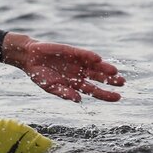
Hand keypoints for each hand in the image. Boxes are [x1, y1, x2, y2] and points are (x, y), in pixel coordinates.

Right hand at [2, 33, 124, 102]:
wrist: (30, 58)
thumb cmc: (39, 75)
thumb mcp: (50, 87)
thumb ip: (64, 93)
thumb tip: (78, 100)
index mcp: (75, 84)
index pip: (94, 90)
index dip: (106, 94)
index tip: (118, 97)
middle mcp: (79, 73)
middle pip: (98, 78)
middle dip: (110, 80)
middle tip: (122, 83)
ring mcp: (77, 62)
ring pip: (95, 66)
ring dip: (105, 68)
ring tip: (115, 72)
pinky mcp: (72, 51)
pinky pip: (84, 54)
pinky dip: (91, 57)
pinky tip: (99, 60)